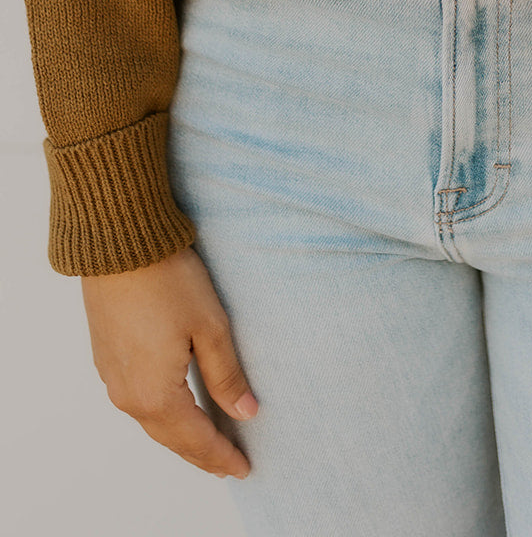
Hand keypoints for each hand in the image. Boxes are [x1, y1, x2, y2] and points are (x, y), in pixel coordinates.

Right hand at [81, 244, 257, 480]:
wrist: (118, 244)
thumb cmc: (167, 280)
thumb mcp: (209, 327)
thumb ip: (226, 375)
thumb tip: (245, 412)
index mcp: (155, 395)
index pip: (195, 439)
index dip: (221, 456)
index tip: (244, 468)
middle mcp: (127, 396)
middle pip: (171, 438)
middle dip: (201, 453)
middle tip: (227, 465)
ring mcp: (112, 377)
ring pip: (152, 421)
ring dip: (180, 436)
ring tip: (206, 443)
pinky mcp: (106, 358)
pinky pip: (137, 401)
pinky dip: (161, 414)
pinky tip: (175, 410)